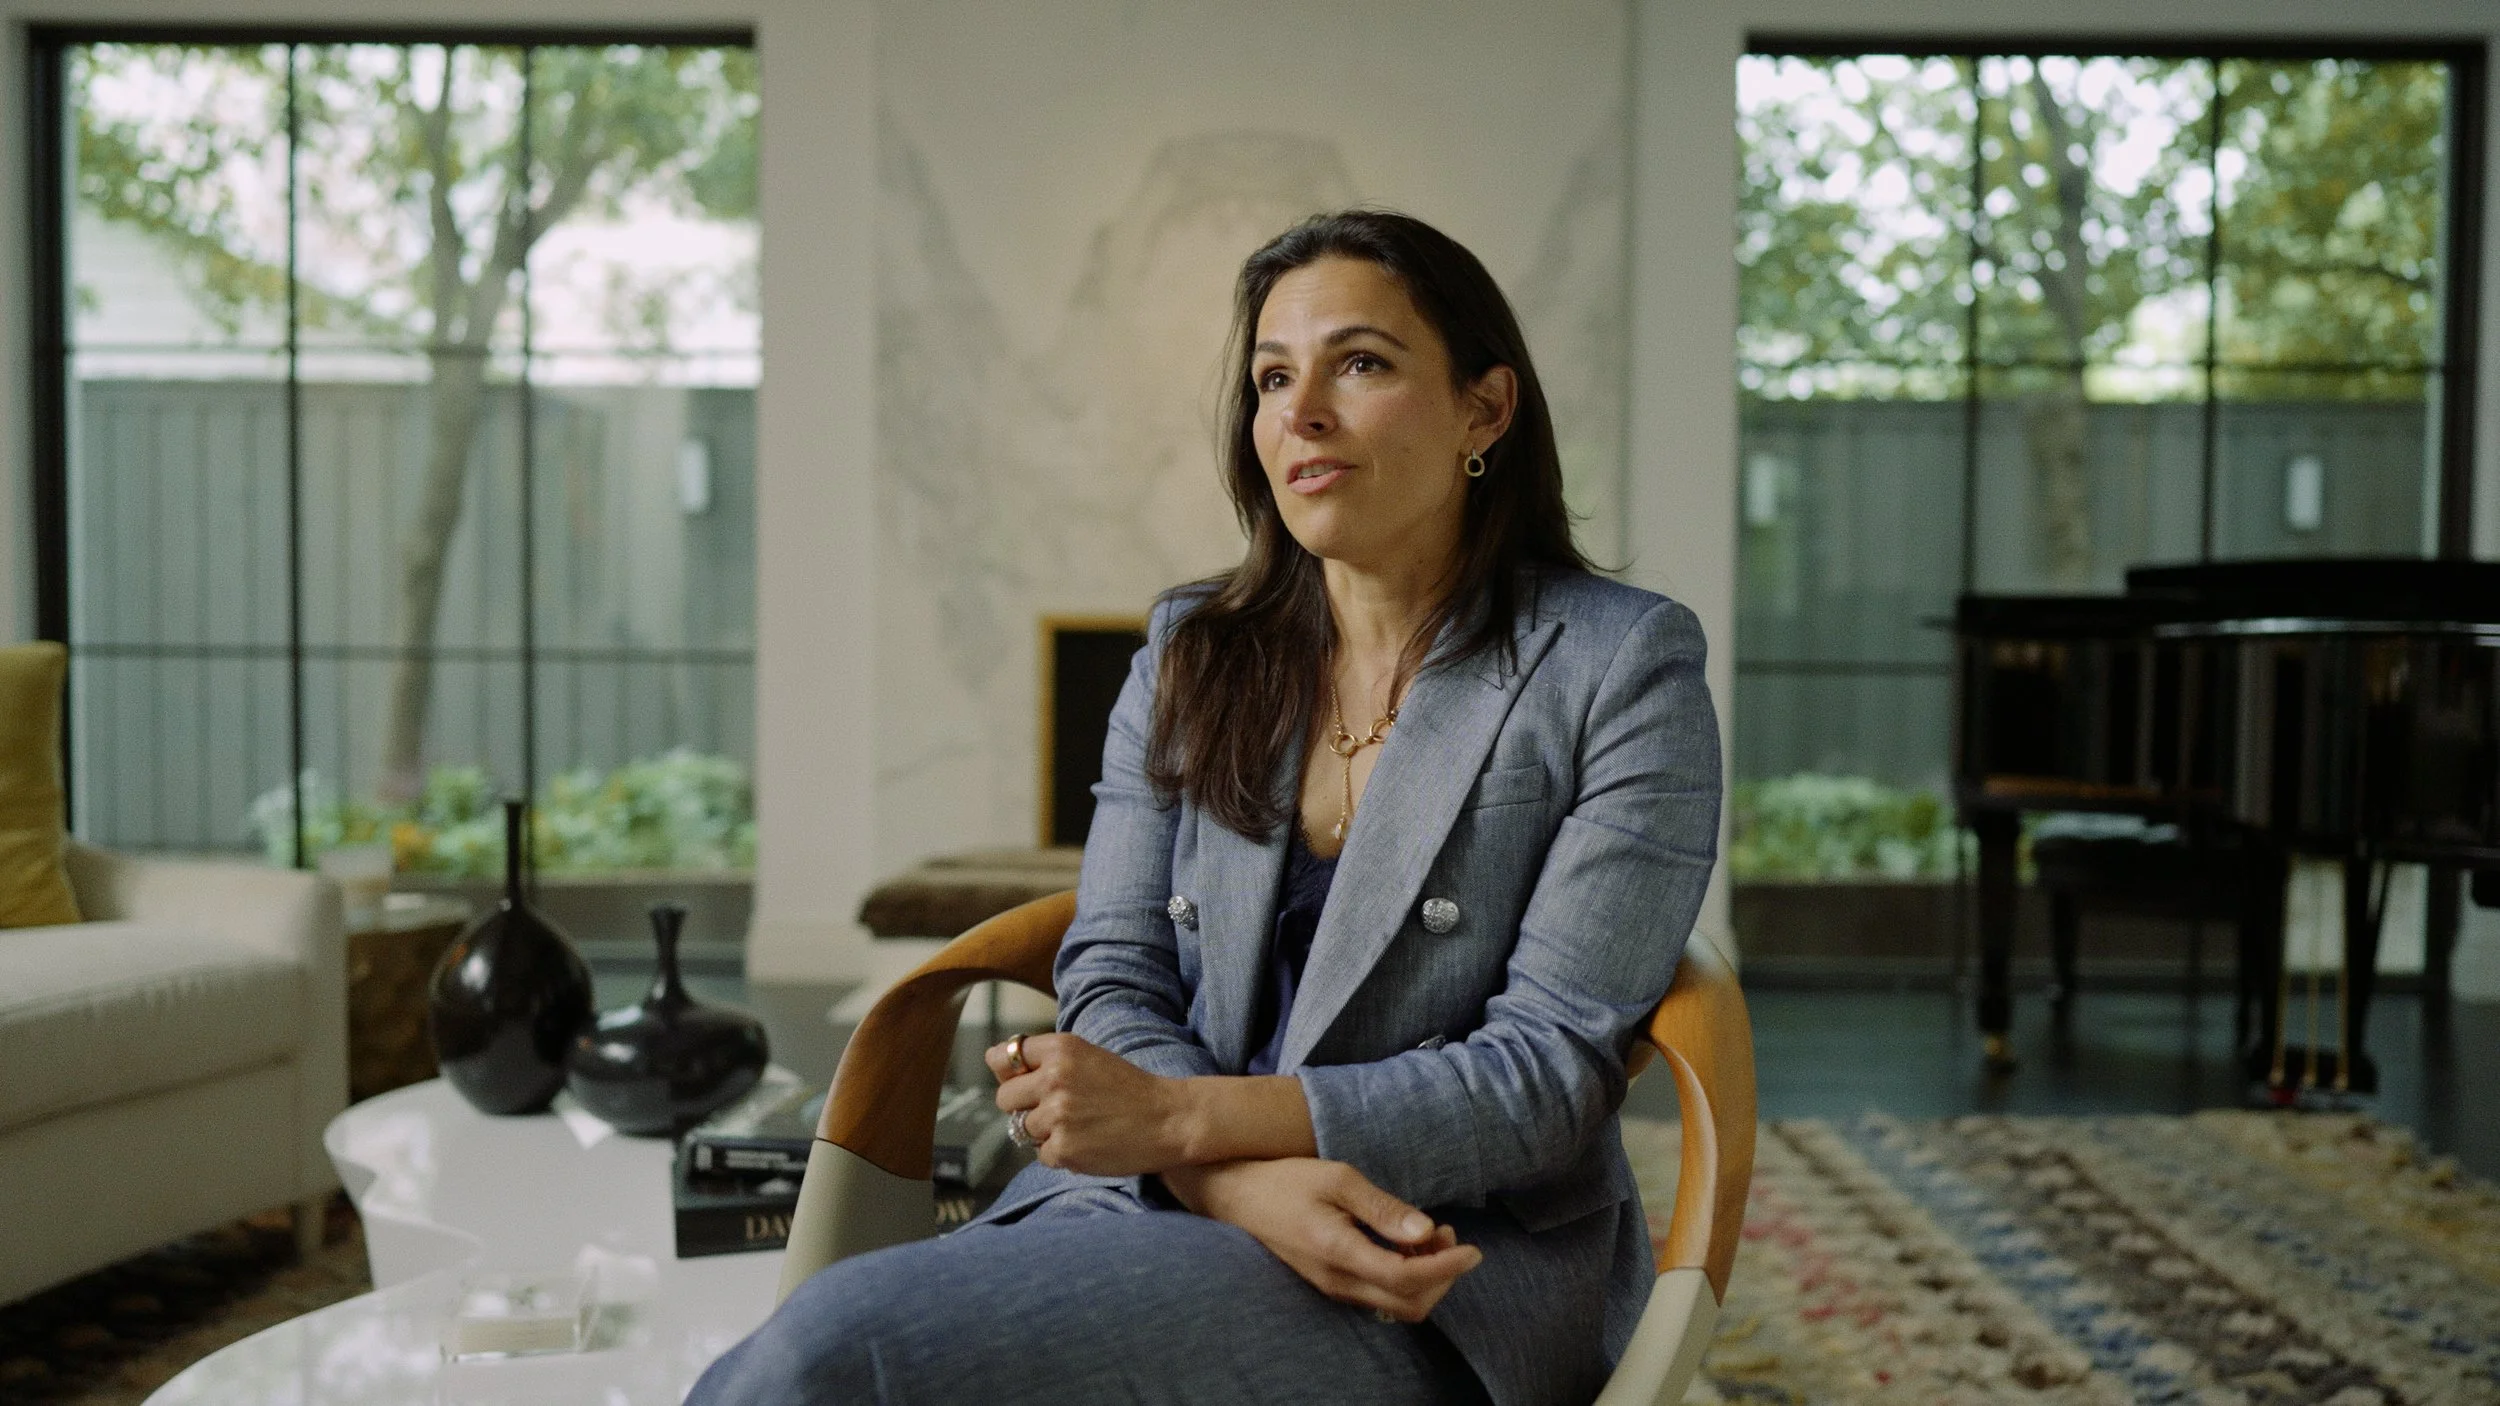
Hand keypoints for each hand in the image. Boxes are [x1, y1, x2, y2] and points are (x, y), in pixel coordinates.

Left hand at [985, 1033, 1192, 1175]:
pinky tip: (1088, 1143)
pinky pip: (1042, 1155)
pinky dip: (1061, 1154)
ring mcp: (1057, 1116)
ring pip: (1023, 1130)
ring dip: (1045, 1133)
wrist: (1169, 1119)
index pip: (1002, 1057)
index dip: (1010, 1073)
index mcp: (1061, 1049)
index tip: (1023, 1080)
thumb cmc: (1130, 1089)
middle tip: (1056, 1111)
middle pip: (1004, 1098)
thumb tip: (995, 1064)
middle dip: (1023, 1107)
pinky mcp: (1063, 1149)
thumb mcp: (1088, 1057)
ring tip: (1081, 1126)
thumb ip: (1047, 1060)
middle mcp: (1054, 1078)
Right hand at [1161, 1158, 1481, 1322]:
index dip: (1447, 1268)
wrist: (1236, 1195)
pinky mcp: (1331, 1283)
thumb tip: (1428, 1231)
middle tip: (1450, 1236)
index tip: (1473, 1249)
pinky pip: (1379, 1296)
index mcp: (1341, 1253)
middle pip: (1409, 1304)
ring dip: (1425, 1278)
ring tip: (1431, 1236)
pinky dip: (1405, 1278)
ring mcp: (1334, 1287)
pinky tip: (1404, 1244)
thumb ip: (1384, 1208)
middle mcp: (1339, 1281)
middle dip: (1442, 1276)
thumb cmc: (1286, 1180)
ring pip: (1396, 1305)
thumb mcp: (1338, 1179)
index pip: (1408, 1278)